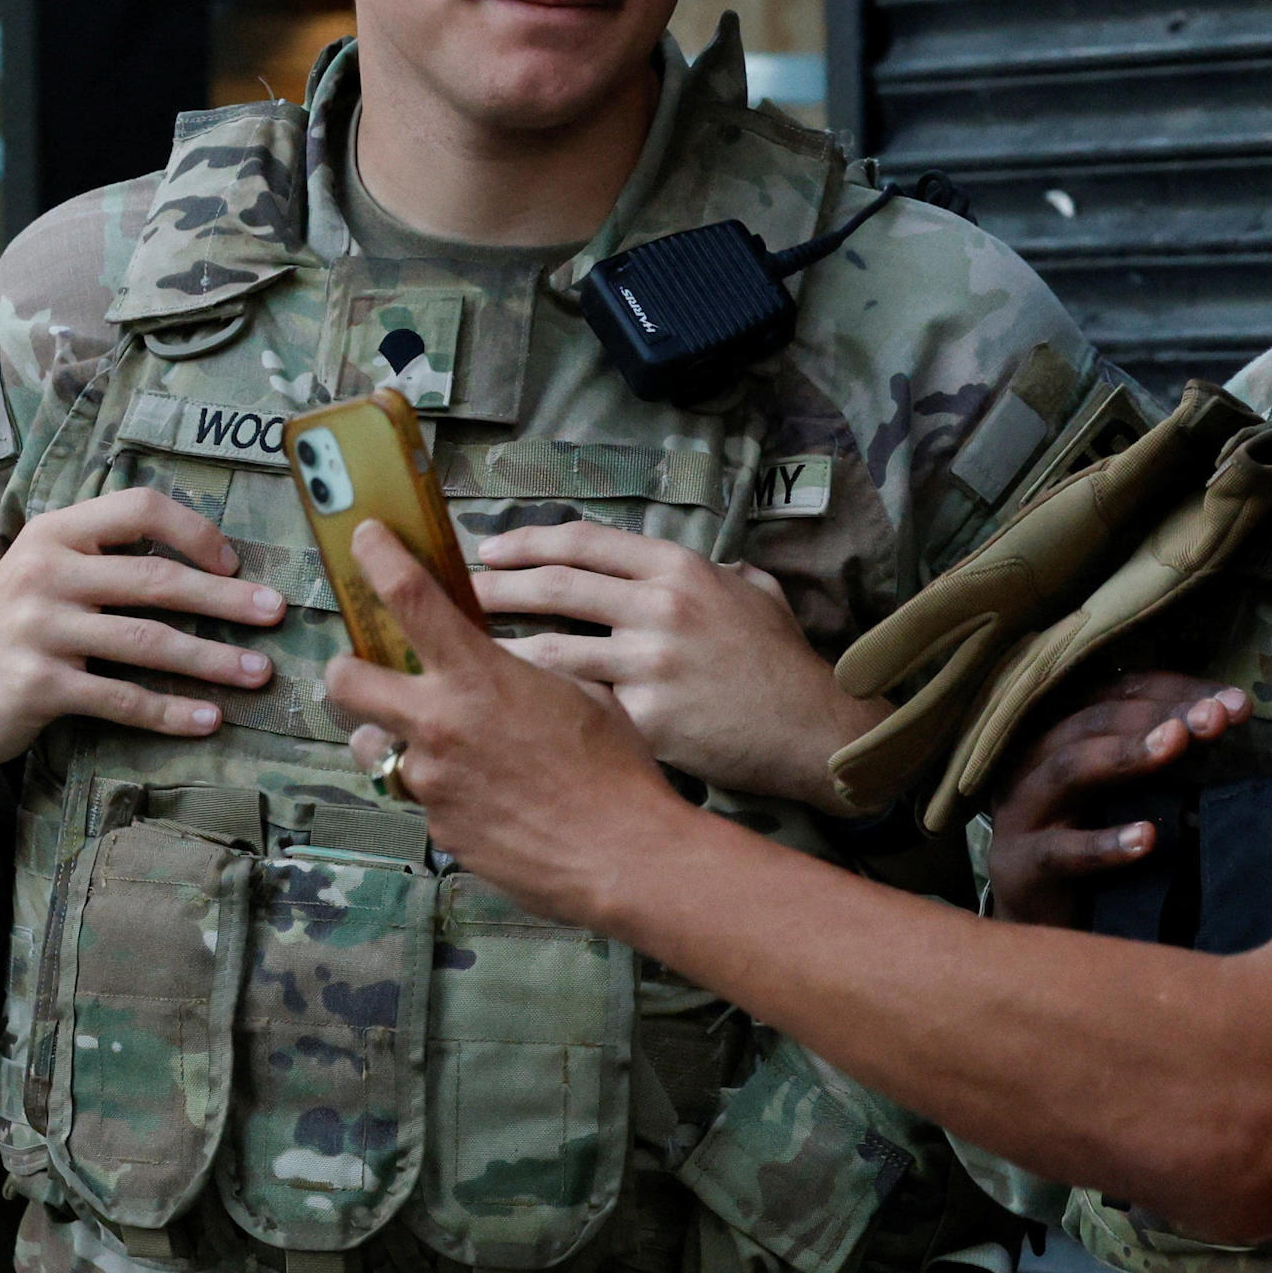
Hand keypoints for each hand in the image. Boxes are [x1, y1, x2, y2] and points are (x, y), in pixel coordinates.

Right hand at [0, 488, 281, 791]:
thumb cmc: (7, 636)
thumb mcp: (40, 577)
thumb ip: (99, 560)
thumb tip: (199, 563)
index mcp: (51, 534)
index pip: (138, 509)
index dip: (194, 531)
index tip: (233, 563)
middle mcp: (44, 572)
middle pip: (156, 578)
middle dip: (225, 600)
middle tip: (276, 612)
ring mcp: (38, 628)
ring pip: (147, 641)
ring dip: (212, 660)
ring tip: (258, 674)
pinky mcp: (38, 684)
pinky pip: (120, 697)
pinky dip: (170, 711)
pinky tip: (207, 719)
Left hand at [333, 521, 686, 929]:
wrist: (622, 854)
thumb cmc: (615, 766)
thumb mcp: (578, 691)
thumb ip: (526, 668)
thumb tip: (503, 655)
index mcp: (479, 676)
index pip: (410, 597)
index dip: (379, 558)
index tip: (364, 538)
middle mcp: (440, 724)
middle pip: (347, 679)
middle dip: (346, 669)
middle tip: (362, 669)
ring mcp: (431, 781)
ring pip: (373, 749)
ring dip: (388, 740)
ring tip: (432, 746)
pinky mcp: (438, 829)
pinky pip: (419, 799)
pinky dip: (439, 791)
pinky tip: (483, 797)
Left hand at [471, 520, 868, 806]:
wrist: (815, 731)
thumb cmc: (783, 663)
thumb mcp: (753, 594)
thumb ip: (710, 572)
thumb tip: (679, 566)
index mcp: (680, 568)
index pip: (585, 542)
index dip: (529, 541)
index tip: (489, 547)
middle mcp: (661, 607)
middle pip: (555, 587)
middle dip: (495, 586)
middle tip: (456, 592)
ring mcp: (652, 663)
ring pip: (550, 650)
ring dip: (498, 650)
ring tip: (461, 655)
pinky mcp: (647, 718)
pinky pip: (576, 709)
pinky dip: (536, 710)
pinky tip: (504, 715)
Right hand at [983, 672, 1241, 927]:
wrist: (1032, 923)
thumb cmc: (1086, 845)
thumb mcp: (1124, 794)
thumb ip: (1162, 761)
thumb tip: (1227, 729)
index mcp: (1062, 732)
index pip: (1119, 693)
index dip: (1176, 691)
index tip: (1234, 702)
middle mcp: (1035, 760)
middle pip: (1096, 721)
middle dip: (1161, 714)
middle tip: (1214, 717)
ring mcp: (1023, 811)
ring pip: (1070, 769)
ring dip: (1126, 754)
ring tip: (1176, 744)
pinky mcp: (1021, 864)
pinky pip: (1061, 851)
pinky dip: (1104, 843)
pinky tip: (1148, 838)